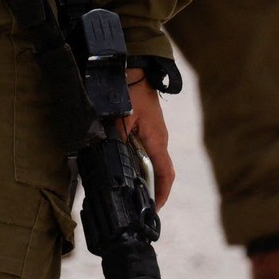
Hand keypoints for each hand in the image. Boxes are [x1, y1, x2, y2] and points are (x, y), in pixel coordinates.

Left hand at [117, 77, 174, 207]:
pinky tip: (124, 165)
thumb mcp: (120, 119)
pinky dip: (137, 161)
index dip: (161, 194)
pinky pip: (145, 149)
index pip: (165, 174)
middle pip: (158, 171)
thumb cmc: (130, 91)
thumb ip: (118, 142)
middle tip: (136, 204)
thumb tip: (113, 164)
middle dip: (150, 189)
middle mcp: (160, 139)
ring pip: (151, 160)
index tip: (154, 209)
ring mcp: (155, 133)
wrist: (135, 68)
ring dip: (142, 175)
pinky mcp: (147, 127)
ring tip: (128, 189)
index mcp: (157, 140)